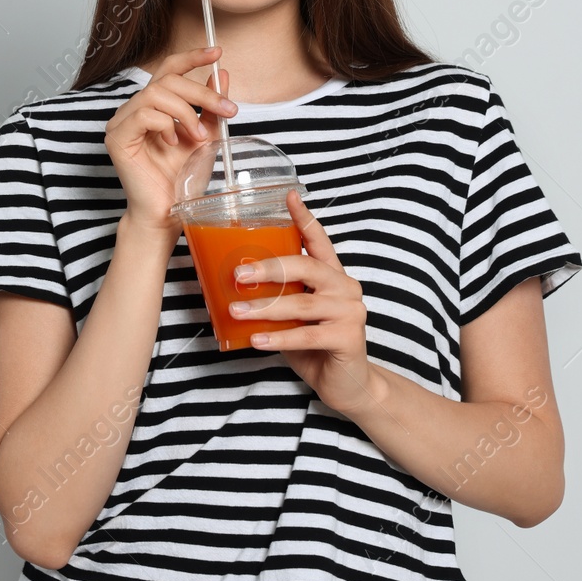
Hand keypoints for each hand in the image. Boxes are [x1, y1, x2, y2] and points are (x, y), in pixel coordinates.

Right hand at [105, 46, 238, 238]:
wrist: (167, 212)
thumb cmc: (181, 179)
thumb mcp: (204, 136)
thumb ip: (210, 107)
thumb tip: (221, 73)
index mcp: (153, 106)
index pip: (168, 69)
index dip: (191, 56)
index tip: (217, 52)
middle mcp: (134, 109)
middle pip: (166, 78)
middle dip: (200, 92)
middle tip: (226, 110)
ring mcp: (122, 122)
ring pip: (155, 93)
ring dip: (185, 112)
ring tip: (198, 136)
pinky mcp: (117, 138)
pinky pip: (144, 114)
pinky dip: (166, 124)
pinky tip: (173, 143)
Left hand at [230, 189, 381, 417]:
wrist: (346, 385)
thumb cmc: (313, 346)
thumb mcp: (293, 315)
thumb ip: (277, 296)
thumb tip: (230, 284)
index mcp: (332, 275)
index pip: (318, 240)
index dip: (303, 217)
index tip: (287, 195)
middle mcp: (345, 287)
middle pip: (306, 267)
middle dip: (269, 268)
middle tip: (238, 275)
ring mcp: (351, 312)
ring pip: (302, 304)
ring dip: (265, 308)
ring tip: (236, 311)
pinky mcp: (349, 338)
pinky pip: (307, 336)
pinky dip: (278, 338)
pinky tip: (256, 340)